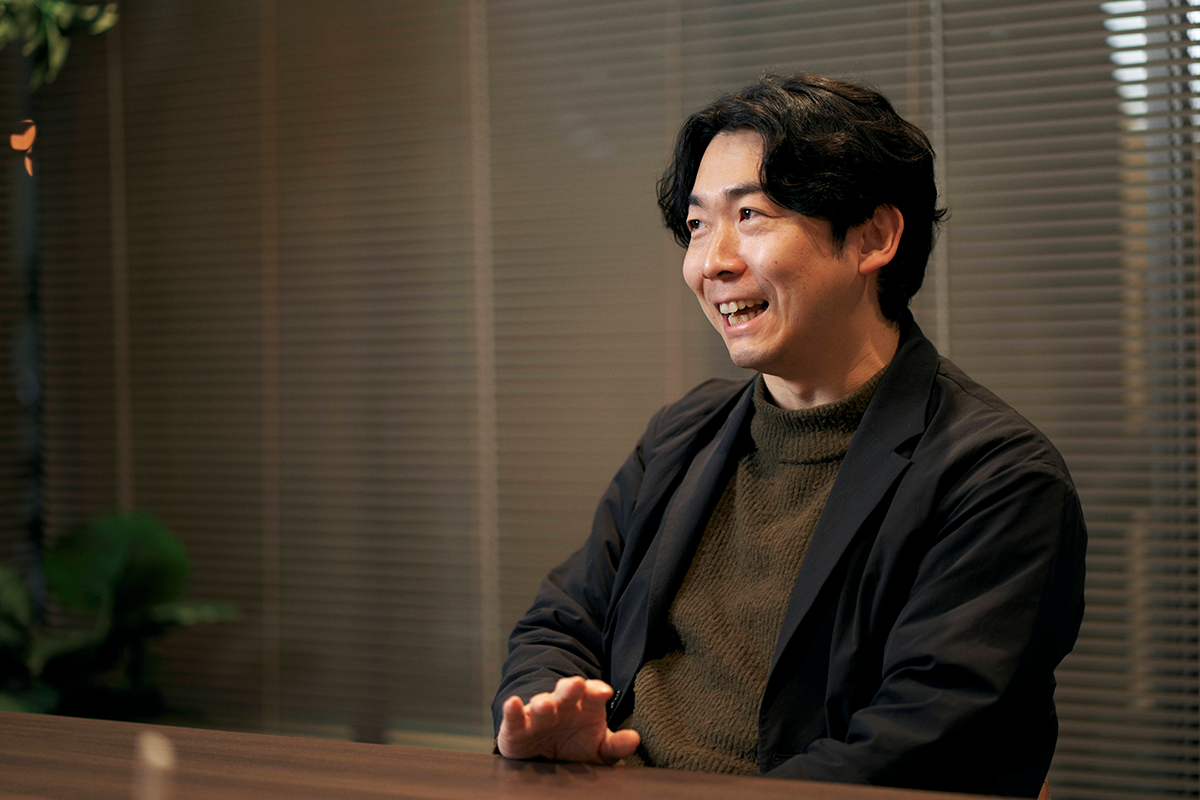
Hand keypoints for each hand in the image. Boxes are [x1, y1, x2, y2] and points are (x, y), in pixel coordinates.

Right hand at [496, 676, 639, 763]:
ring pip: (541, 703)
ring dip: (543, 702)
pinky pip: (514, 716)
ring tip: (546, 705)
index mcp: (584, 707)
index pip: (592, 693)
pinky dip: (512, 710)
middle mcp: (561, 706)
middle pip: (567, 692)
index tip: (605, 692)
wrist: (545, 757)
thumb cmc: (576, 747)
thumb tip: (635, 739)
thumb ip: (616, 744)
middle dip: (571, 687)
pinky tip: (513, 703)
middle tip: (577, 684)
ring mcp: (539, 714)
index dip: (597, 690)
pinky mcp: (517, 727)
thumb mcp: (599, 748)